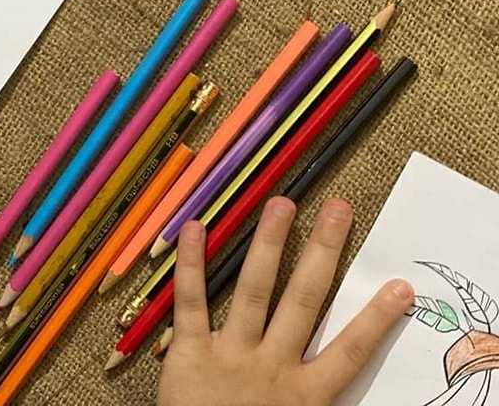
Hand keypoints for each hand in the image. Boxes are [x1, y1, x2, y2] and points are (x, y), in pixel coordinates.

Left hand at [158, 197, 413, 405]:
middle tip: (337, 209)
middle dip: (322, 254)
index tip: (401, 286)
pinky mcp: (189, 354)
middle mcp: (272, 367)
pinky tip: (193, 227)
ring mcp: (231, 356)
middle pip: (304, 303)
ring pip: (255, 292)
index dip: (375, 320)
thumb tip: (336, 367)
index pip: (349, 353)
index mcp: (304, 396)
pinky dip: (191, 265)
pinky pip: (190, 303)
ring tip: (282, 203)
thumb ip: (312, 395)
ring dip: (269, 245)